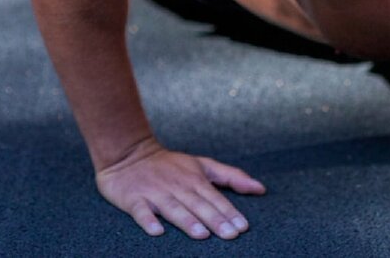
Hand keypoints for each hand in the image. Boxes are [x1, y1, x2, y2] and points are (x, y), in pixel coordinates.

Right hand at [95, 137, 265, 238]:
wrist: (129, 154)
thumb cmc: (171, 164)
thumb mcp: (203, 165)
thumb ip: (232, 176)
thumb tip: (260, 188)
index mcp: (195, 179)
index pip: (216, 198)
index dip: (229, 212)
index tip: (243, 227)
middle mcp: (177, 186)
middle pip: (198, 205)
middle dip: (215, 220)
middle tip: (230, 235)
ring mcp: (155, 193)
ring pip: (173, 208)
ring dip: (187, 221)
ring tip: (201, 234)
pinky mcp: (133, 199)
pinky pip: (141, 211)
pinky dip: (148, 220)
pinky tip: (157, 231)